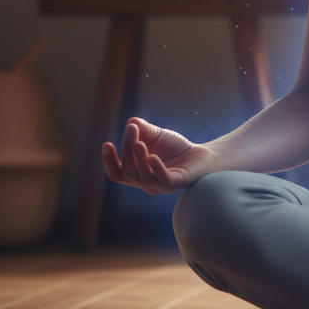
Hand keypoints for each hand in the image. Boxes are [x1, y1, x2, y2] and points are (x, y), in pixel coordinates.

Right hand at [102, 117, 216, 194]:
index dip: (109, 161)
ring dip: (139, 159)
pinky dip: (156, 168)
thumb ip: (143, 129)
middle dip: (126, 150)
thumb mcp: (155, 136)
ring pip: (143, 177)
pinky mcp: (178, 182)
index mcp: (137, 174)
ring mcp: (162, 186)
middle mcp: (147, 183)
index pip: (117, 173)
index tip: (107, 144)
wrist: (201, 154)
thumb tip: (131, 122)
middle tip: (132, 130)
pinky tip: (153, 156)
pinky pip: (163, 179)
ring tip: (140, 142)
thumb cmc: (175, 147)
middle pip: (128, 172)